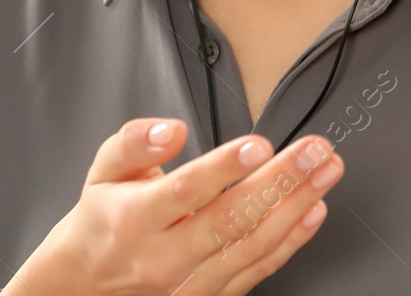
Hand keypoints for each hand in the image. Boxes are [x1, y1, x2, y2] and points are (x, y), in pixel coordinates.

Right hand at [7, 117, 342, 295]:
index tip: (258, 144)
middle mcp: (164, 255)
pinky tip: (313, 212)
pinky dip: (291, 241)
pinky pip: (256, 270)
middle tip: (313, 152)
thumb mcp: (104, 168)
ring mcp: (188, 282)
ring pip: (251, 246)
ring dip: (297, 208)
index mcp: (135, 217)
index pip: (186, 191)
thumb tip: (170, 131)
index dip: (225, 167)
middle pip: (230, 219)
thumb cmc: (104, 218)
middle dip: (280, 181)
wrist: (86, 282)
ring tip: (324, 174)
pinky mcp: (207, 295)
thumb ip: (135, 141)